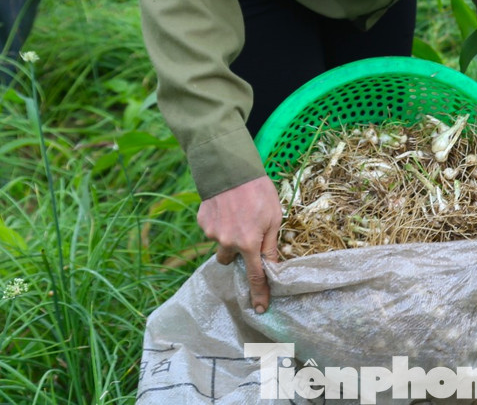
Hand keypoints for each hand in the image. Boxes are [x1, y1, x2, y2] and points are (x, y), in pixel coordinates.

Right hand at [198, 175, 281, 312]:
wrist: (230, 168)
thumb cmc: (258, 191)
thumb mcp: (274, 217)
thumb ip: (271, 245)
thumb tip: (272, 267)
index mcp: (248, 243)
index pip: (254, 276)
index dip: (258, 293)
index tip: (260, 309)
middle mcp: (227, 243)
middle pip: (230, 261)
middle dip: (236, 253)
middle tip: (245, 233)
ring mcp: (212, 233)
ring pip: (220, 245)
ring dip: (227, 238)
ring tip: (236, 215)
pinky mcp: (202, 222)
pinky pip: (212, 231)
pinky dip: (220, 224)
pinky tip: (227, 207)